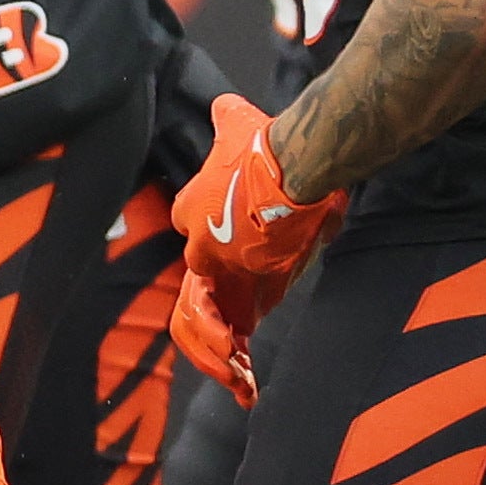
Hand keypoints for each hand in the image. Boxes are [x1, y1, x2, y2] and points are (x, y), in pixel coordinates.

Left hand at [167, 91, 342, 404]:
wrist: (295, 165)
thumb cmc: (266, 142)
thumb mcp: (237, 121)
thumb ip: (227, 117)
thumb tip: (224, 104)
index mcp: (190, 210)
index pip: (193, 235)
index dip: (212, 248)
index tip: (232, 257)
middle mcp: (201, 244)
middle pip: (200, 284)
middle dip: (211, 312)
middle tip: (226, 342)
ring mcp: (228, 266)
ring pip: (219, 313)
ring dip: (222, 344)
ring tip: (233, 372)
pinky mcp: (259, 283)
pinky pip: (246, 325)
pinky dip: (242, 354)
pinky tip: (246, 380)